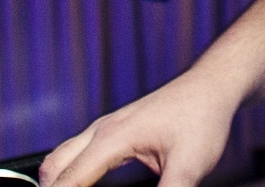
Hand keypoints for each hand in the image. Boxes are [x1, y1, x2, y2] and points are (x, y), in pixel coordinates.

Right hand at [37, 72, 238, 186]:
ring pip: (61, 157)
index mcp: (112, 138)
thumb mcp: (189, 166)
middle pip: (53, 168)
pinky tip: (84, 186)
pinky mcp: (114, 129)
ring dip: (59, 181)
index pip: (69, 182)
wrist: (211, 87)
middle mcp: (102, 130)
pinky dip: (71, 172)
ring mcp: (106, 127)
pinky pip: (77, 151)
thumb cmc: (202, 118)